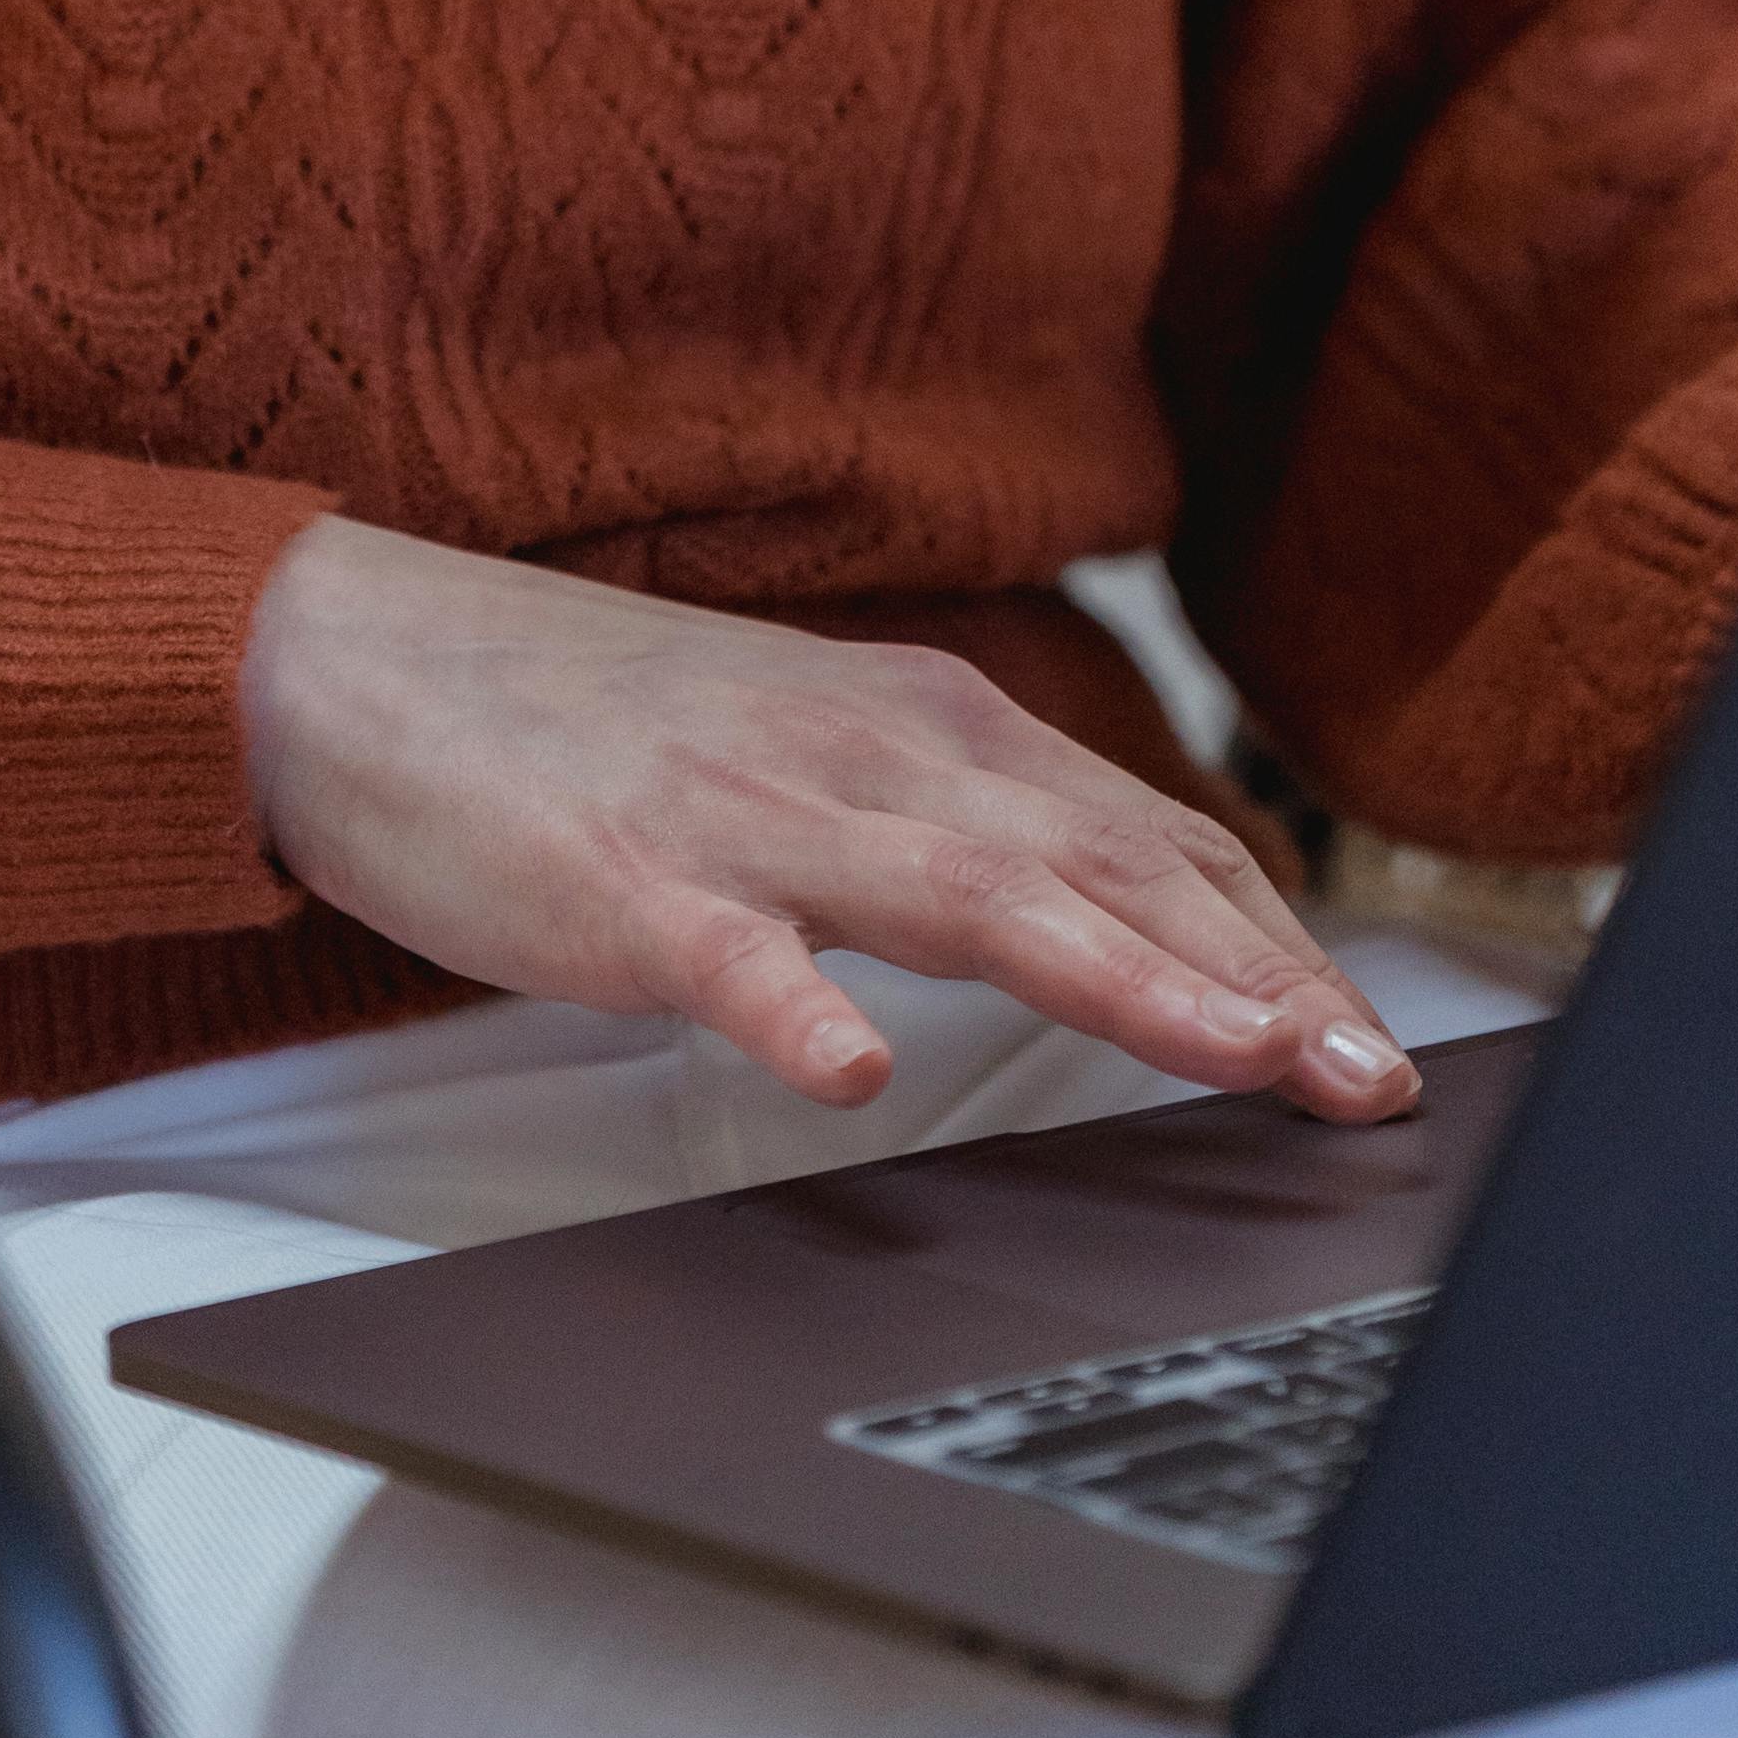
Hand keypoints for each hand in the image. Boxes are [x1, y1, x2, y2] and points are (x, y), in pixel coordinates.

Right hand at [238, 517, 1418, 1120]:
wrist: (370, 659)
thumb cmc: (595, 729)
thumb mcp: (811, 756)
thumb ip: (954, 827)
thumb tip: (1117, 915)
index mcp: (917, 723)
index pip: (1142, 831)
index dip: (1269, 937)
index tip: (1367, 1041)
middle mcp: (862, 750)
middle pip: (1098, 862)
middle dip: (1250, 971)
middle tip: (1367, 1077)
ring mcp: (745, 813)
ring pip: (964, 890)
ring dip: (1114, 973)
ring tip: (1230, 1054)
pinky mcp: (622, 880)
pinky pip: (724, 955)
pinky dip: (793, 1011)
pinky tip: (845, 1078)